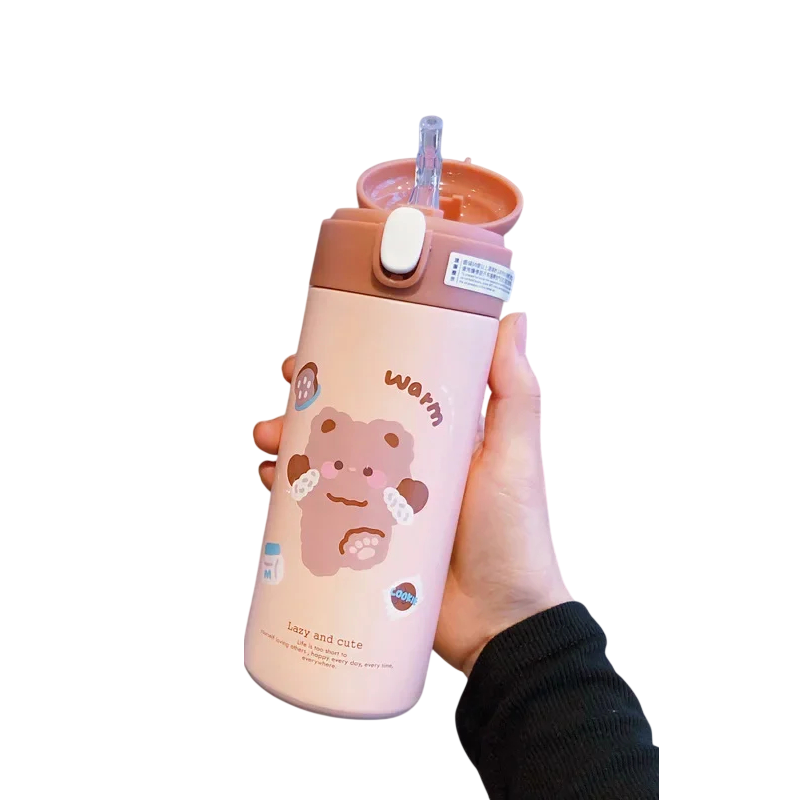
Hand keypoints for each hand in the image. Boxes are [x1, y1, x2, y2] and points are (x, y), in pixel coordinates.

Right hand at [253, 313, 570, 675]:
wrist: (503, 624)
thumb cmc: (516, 535)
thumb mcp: (515, 454)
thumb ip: (514, 391)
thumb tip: (513, 317)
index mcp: (438, 436)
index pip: (385, 389)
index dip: (348, 367)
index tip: (314, 351)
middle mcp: (405, 465)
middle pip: (344, 425)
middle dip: (305, 407)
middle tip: (281, 398)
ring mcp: (382, 505)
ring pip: (324, 466)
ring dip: (290, 447)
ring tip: (269, 444)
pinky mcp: (365, 545)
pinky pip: (318, 515)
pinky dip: (290, 497)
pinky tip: (272, 486)